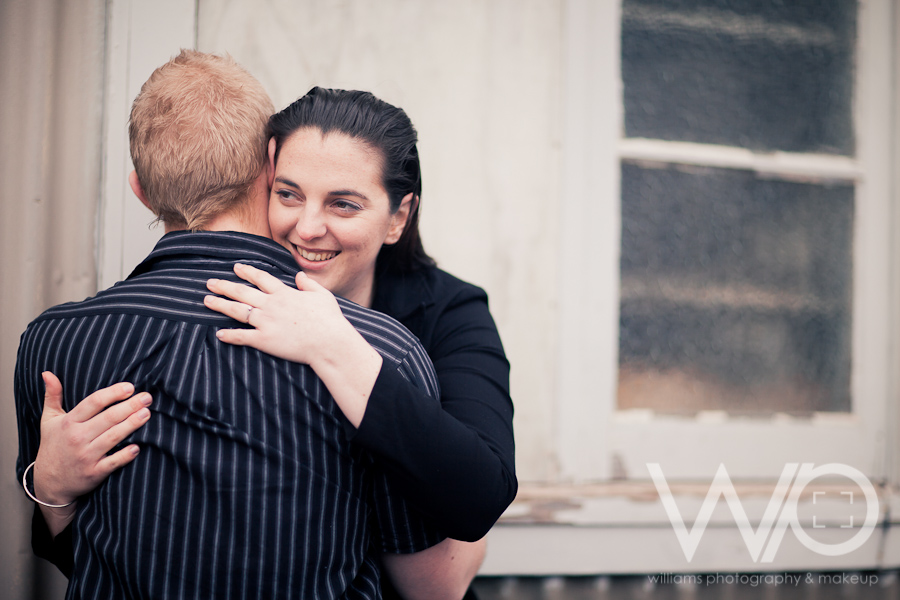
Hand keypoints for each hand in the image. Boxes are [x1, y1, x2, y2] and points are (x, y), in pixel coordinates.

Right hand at [33, 372, 151, 506]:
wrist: (49, 482)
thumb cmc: (53, 446)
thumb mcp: (49, 420)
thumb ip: (52, 396)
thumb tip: (48, 373)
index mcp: (69, 422)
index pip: (93, 403)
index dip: (113, 394)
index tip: (130, 387)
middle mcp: (77, 438)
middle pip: (108, 418)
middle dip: (130, 406)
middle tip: (147, 397)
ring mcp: (86, 456)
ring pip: (113, 437)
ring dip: (131, 425)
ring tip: (147, 414)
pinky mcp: (93, 473)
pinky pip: (112, 463)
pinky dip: (125, 455)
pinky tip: (138, 447)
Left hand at [206, 263, 382, 427]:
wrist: (329, 342)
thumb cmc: (330, 320)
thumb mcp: (323, 296)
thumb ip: (309, 284)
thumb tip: (299, 275)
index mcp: (285, 293)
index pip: (261, 278)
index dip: (247, 272)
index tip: (236, 268)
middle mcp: (271, 305)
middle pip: (242, 292)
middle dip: (224, 286)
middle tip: (210, 282)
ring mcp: (266, 322)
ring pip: (237, 310)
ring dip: (220, 305)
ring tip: (207, 300)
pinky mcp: (264, 340)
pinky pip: (242, 336)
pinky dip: (230, 335)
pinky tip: (219, 334)